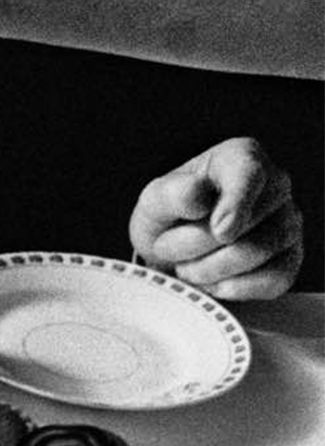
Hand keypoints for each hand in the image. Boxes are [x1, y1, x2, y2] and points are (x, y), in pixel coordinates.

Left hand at [130, 136, 304, 300]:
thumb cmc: (168, 217)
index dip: (235, 204)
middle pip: (246, 224)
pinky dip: (235, 288)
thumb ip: (171, 194)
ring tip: (185, 265)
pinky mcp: (290, 258)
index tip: (220, 231)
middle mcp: (275, 185)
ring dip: (208, 269)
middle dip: (194, 245)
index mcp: (242, 157)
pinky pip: (274, 279)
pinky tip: (212, 282)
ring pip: (258, 253)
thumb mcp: (154, 200)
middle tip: (166, 247)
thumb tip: (199, 197)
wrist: (172, 250)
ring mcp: (289, 222)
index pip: (250, 174)